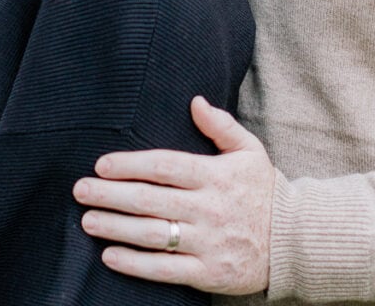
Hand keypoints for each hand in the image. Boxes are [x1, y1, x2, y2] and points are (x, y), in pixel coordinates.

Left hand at [73, 96, 274, 294]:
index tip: (101, 164)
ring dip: (116, 227)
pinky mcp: (208, 273)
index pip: (165, 166)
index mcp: (215, 176)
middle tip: (80, 189)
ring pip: (153, 235)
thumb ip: (221, 125)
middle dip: (110, 194)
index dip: (130, 164)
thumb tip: (195, 101)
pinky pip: (165, 270)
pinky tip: (110, 256)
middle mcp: (208, 208)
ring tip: (88, 220)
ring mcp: (208, 242)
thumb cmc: (264, 190)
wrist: (294, 240)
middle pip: (150, 200)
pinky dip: (135, 264)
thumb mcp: (250, 150)